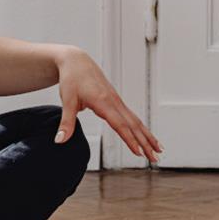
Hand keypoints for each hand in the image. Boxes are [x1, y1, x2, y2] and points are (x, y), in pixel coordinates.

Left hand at [54, 47, 162, 161]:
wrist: (77, 61)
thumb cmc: (72, 78)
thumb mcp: (67, 100)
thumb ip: (66, 123)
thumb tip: (60, 141)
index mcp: (103, 102)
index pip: (120, 124)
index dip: (129, 139)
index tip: (138, 153)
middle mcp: (114, 101)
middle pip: (134, 125)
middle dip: (145, 142)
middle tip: (155, 158)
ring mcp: (117, 101)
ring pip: (136, 121)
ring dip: (147, 136)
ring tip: (158, 150)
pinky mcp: (117, 101)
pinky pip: (132, 117)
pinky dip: (141, 128)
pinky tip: (145, 136)